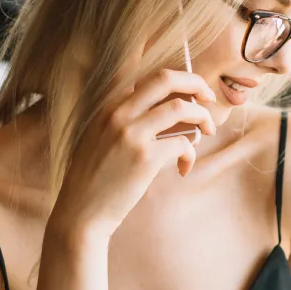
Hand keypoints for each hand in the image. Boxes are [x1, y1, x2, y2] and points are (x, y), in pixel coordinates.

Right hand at [50, 68, 217, 241]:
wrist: (81, 211)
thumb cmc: (95, 177)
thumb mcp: (100, 137)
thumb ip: (125, 119)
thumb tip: (167, 110)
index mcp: (108, 106)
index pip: (149, 78)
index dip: (176, 82)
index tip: (190, 94)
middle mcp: (119, 114)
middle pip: (166, 79)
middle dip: (196, 83)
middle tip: (209, 98)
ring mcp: (131, 134)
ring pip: (181, 108)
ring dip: (202, 117)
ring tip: (208, 131)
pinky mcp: (145, 158)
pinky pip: (182, 143)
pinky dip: (190, 154)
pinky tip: (183, 168)